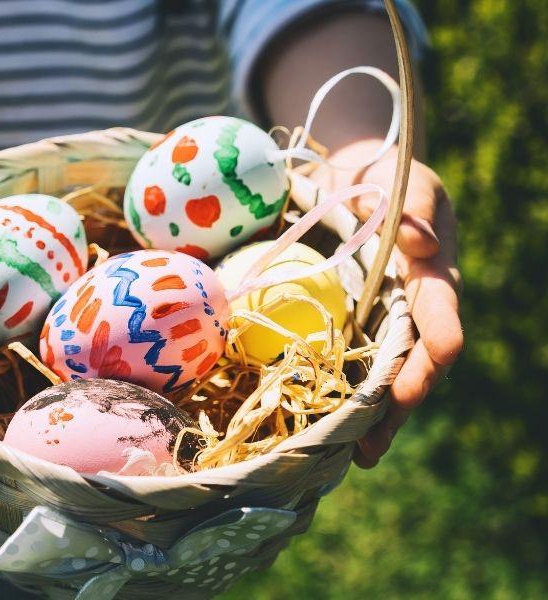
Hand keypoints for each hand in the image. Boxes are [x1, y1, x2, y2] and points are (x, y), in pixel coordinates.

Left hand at [311, 141, 463, 466]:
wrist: (358, 180)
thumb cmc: (388, 179)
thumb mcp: (404, 183)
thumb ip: (412, 209)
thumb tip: (420, 246)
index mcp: (433, 276)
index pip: (440, 320)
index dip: (430, 356)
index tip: (410, 389)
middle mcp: (413, 307)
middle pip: (414, 365)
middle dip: (397, 407)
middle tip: (371, 444)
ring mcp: (384, 318)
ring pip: (384, 374)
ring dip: (371, 415)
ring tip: (352, 454)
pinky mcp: (355, 320)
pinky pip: (352, 360)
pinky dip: (342, 391)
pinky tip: (322, 422)